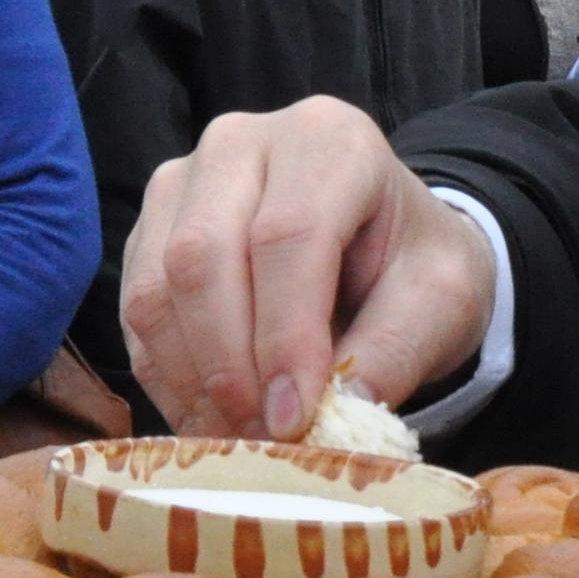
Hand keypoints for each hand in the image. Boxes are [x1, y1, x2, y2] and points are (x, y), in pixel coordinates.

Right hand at [119, 97, 495, 438]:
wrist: (385, 246)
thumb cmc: (413, 266)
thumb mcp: (441, 302)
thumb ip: (395, 352)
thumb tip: (333, 414)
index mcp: (329, 139)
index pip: (289, 235)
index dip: (284, 336)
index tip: (296, 419)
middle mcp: (242, 142)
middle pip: (203, 254)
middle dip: (229, 363)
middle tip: (264, 438)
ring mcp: (184, 182)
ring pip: (157, 286)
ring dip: (191, 378)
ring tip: (240, 438)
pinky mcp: (150, 230)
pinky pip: (137, 312)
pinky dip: (168, 377)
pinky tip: (210, 419)